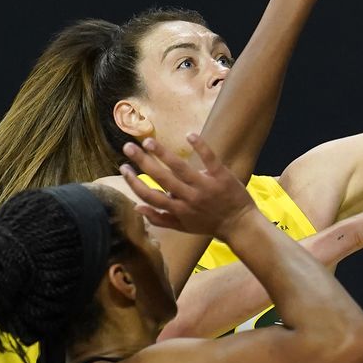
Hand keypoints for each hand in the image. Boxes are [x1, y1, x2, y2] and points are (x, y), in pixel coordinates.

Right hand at [118, 134, 257, 237]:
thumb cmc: (208, 225)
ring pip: (180, 168)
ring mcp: (204, 186)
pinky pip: (209, 159)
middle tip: (128, 147)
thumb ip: (159, 218)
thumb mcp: (182, 227)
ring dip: (162, 153)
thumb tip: (136, 207)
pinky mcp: (221, 176)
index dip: (134, 183)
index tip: (123, 168)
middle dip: (142, 162)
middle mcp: (188, 197)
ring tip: (148, 141)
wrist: (239, 224)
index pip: (150, 196)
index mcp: (177, 209)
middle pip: (161, 178)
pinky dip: (200, 146)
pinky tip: (189, 134)